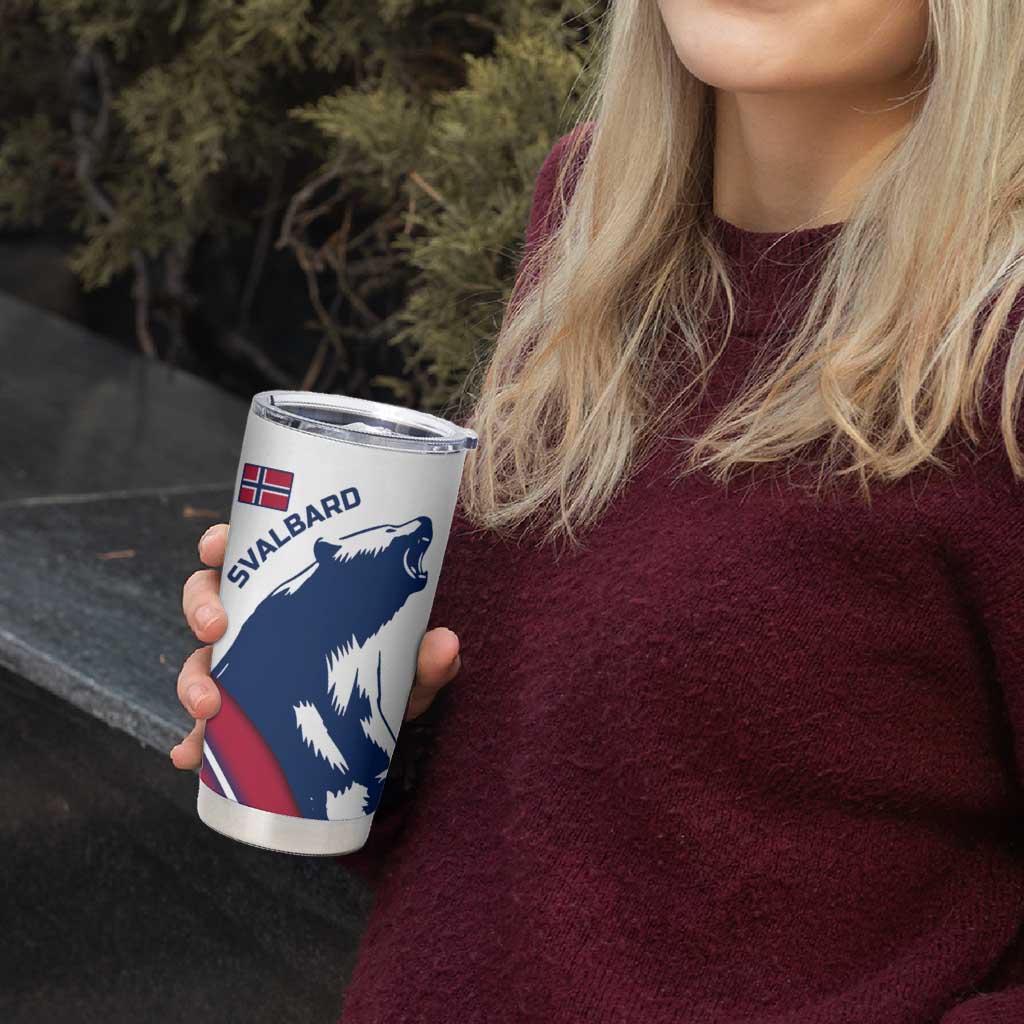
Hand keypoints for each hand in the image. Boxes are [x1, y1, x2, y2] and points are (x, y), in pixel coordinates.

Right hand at [169, 523, 461, 768]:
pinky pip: (205, 725)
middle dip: (200, 610)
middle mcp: (260, 623)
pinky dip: (192, 741)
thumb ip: (428, 659)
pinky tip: (190, 756)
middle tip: (216, 630)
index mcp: (293, 592)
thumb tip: (445, 644)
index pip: (247, 555)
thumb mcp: (409, 668)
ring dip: (193, 679)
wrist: (380, 732)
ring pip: (199, 659)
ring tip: (208, 708)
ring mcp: (245, 668)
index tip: (216, 547)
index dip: (220, 543)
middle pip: (207, 599)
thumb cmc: (388, 677)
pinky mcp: (239, 715)